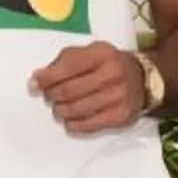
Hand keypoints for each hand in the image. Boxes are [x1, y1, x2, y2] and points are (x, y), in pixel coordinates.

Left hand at [31, 42, 146, 135]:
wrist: (142, 78)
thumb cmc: (108, 64)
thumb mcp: (88, 53)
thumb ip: (62, 62)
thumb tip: (37, 79)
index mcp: (101, 54)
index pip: (67, 67)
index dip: (46, 78)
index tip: (34, 84)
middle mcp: (112, 73)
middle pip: (69, 90)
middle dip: (52, 96)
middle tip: (48, 97)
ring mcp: (118, 96)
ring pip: (76, 110)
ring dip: (60, 111)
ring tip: (59, 109)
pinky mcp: (120, 115)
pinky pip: (88, 125)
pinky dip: (73, 125)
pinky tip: (70, 120)